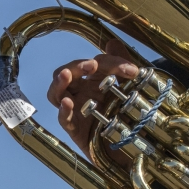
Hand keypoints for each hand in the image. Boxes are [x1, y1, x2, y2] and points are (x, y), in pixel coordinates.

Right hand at [47, 39, 137, 159]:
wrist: (132, 147)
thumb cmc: (126, 115)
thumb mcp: (128, 87)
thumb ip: (121, 65)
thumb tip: (112, 41)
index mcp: (93, 80)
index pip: (95, 63)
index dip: (112, 62)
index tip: (132, 70)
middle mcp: (81, 92)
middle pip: (68, 73)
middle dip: (78, 66)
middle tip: (92, 65)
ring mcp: (75, 109)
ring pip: (56, 93)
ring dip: (60, 82)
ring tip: (67, 75)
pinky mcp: (75, 129)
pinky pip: (63, 118)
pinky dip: (63, 110)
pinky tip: (67, 103)